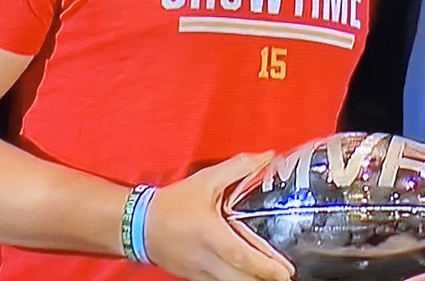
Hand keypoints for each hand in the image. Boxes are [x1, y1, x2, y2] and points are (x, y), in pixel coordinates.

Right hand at [144, 152, 293, 280]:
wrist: (138, 225)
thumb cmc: (173, 203)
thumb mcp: (206, 180)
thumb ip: (239, 167)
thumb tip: (268, 156)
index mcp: (209, 234)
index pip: (241, 255)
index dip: (265, 266)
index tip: (285, 272)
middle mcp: (205, 258)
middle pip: (240, 278)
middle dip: (265, 280)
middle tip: (287, 276)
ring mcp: (199, 272)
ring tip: (273, 277)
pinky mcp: (195, 277)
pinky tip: (250, 277)